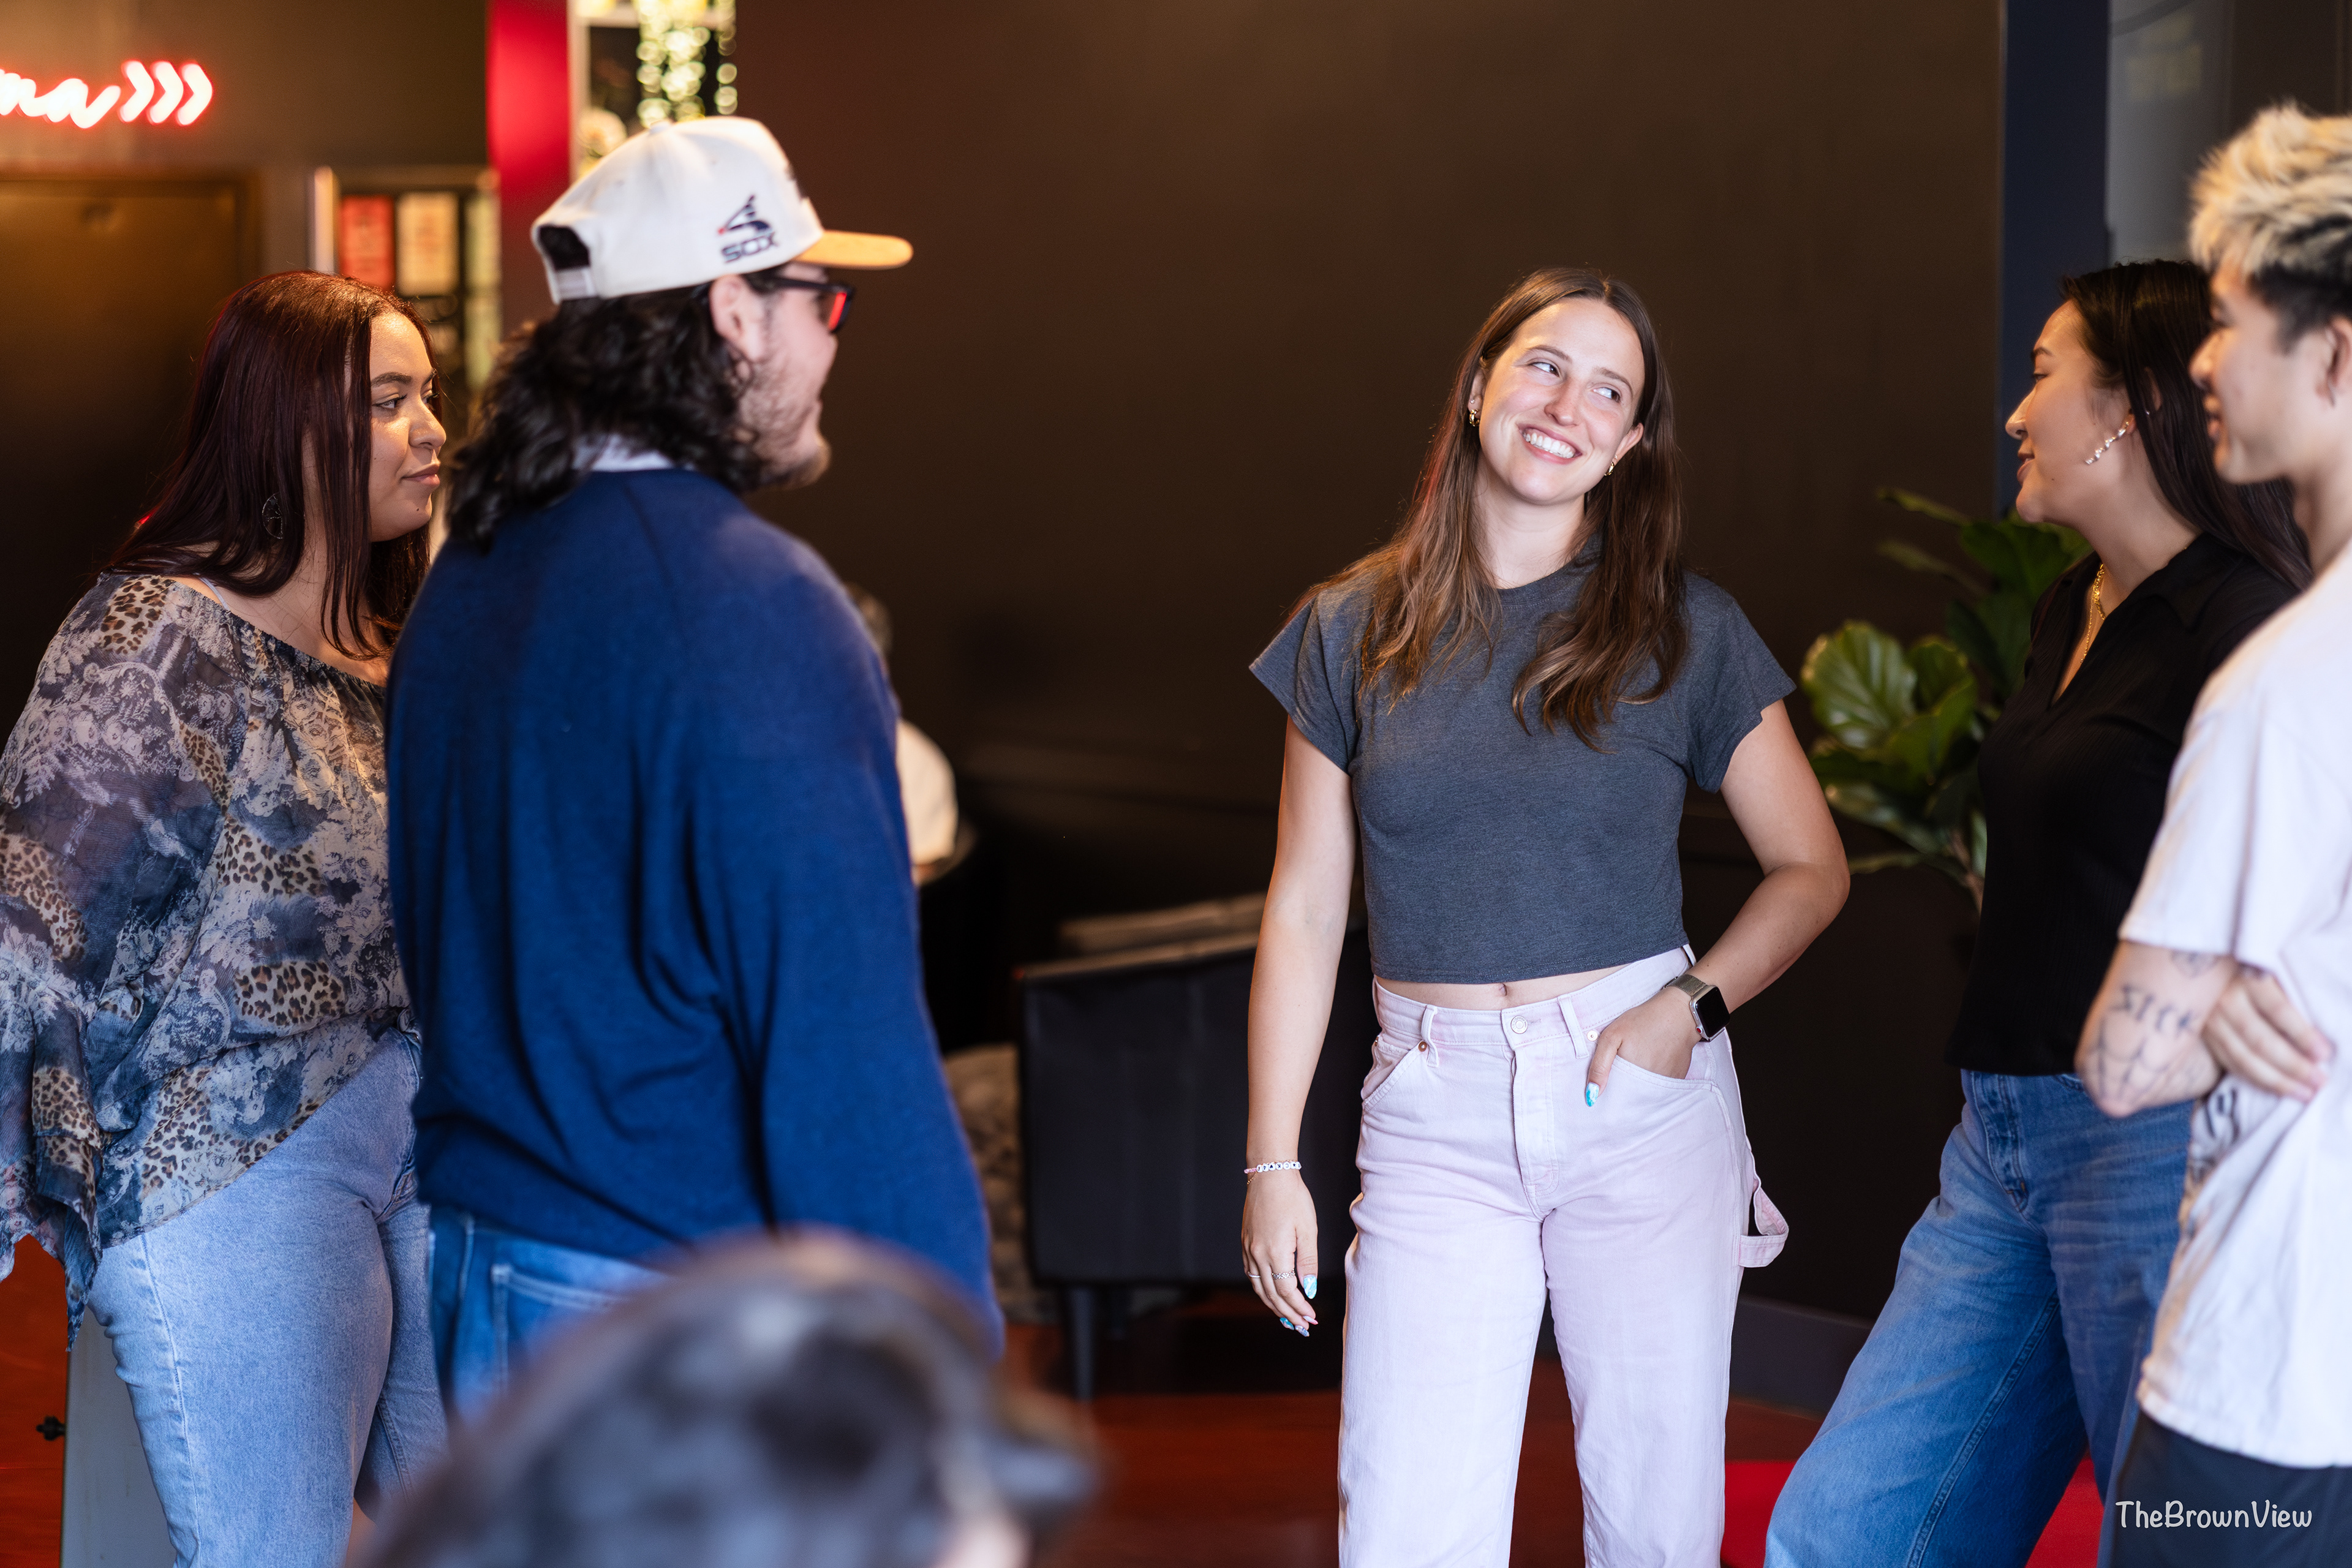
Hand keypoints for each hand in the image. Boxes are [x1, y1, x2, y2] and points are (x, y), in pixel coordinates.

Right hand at [1240, 1168, 1318, 1334]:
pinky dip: (1262, 1289)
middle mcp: (1257, 1254)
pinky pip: (1251, 1274)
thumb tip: (1310, 1290)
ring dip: (1273, 1305)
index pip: (1287, 1291)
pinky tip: (1272, 1293)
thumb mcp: (1308, 1229)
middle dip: (1288, 1314)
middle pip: (1272, 1295)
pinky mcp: (1245, 1243)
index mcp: (1275, 1252)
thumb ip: (1308, 1262)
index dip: (1299, 1307)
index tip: (1312, 1318)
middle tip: (1302, 1327)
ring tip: (1287, 1318)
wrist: (1269, 1174)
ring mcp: (1248, 1249)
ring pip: (1259, 1287)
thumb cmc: (1293, 1198)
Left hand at [1587, 987, 1701, 1100]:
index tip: (1607, 1077)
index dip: (1608, 1088)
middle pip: (1630, 1097)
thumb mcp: (1612, 1036)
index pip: (1614, 1096)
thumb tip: (1592, 1094)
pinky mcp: (1677, 1080)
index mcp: (1630, 1076)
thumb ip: (1599, 1066)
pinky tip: (1653, 1060)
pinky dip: (1653, 1077)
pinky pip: (1660, 1086)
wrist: (1678, 1013)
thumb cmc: (1642, 1021)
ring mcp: (1665, 1084)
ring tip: (1640, 1058)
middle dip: (1623, 1087)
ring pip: (1645, 1093)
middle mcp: (1649, 1086)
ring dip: (1639, 1083)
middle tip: (1626, 1060)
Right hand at [2202, 968, 2333, 1102]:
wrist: (2196, 962)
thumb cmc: (2248, 964)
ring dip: (2275, 1080)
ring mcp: (2208, 1018)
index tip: (2324, 1054)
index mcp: (2245, 978)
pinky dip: (2252, 1078)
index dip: (2302, 1035)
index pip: (2277, 1011)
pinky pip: (2227, 1061)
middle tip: (2319, 1081)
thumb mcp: (2270, 968)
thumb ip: (2288, 993)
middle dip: (2292, 1066)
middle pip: (2260, 1041)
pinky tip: (2274, 1088)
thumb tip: (2318, 1034)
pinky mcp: (2199, 1032)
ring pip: (2242, 1058)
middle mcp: (2223, 1000)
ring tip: (2303, 1093)